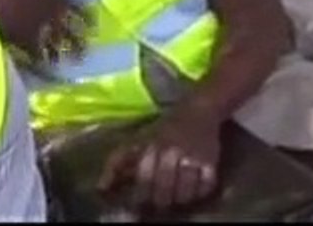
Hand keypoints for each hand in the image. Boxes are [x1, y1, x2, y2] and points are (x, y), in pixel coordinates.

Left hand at [98, 112, 222, 210]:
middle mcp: (171, 152)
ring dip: (179, 200)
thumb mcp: (137, 139)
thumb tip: (101, 189)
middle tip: (159, 203)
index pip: (143, 180)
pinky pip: (206, 185)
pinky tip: (194, 192)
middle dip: (159, 201)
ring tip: (176, 200)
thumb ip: (117, 163)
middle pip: (163, 190)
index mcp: (151, 147)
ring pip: (184, 192)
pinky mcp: (211, 160)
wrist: (198, 109)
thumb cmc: (163, 128)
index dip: (140, 196)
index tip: (140, 202)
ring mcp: (192, 157)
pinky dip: (200, 193)